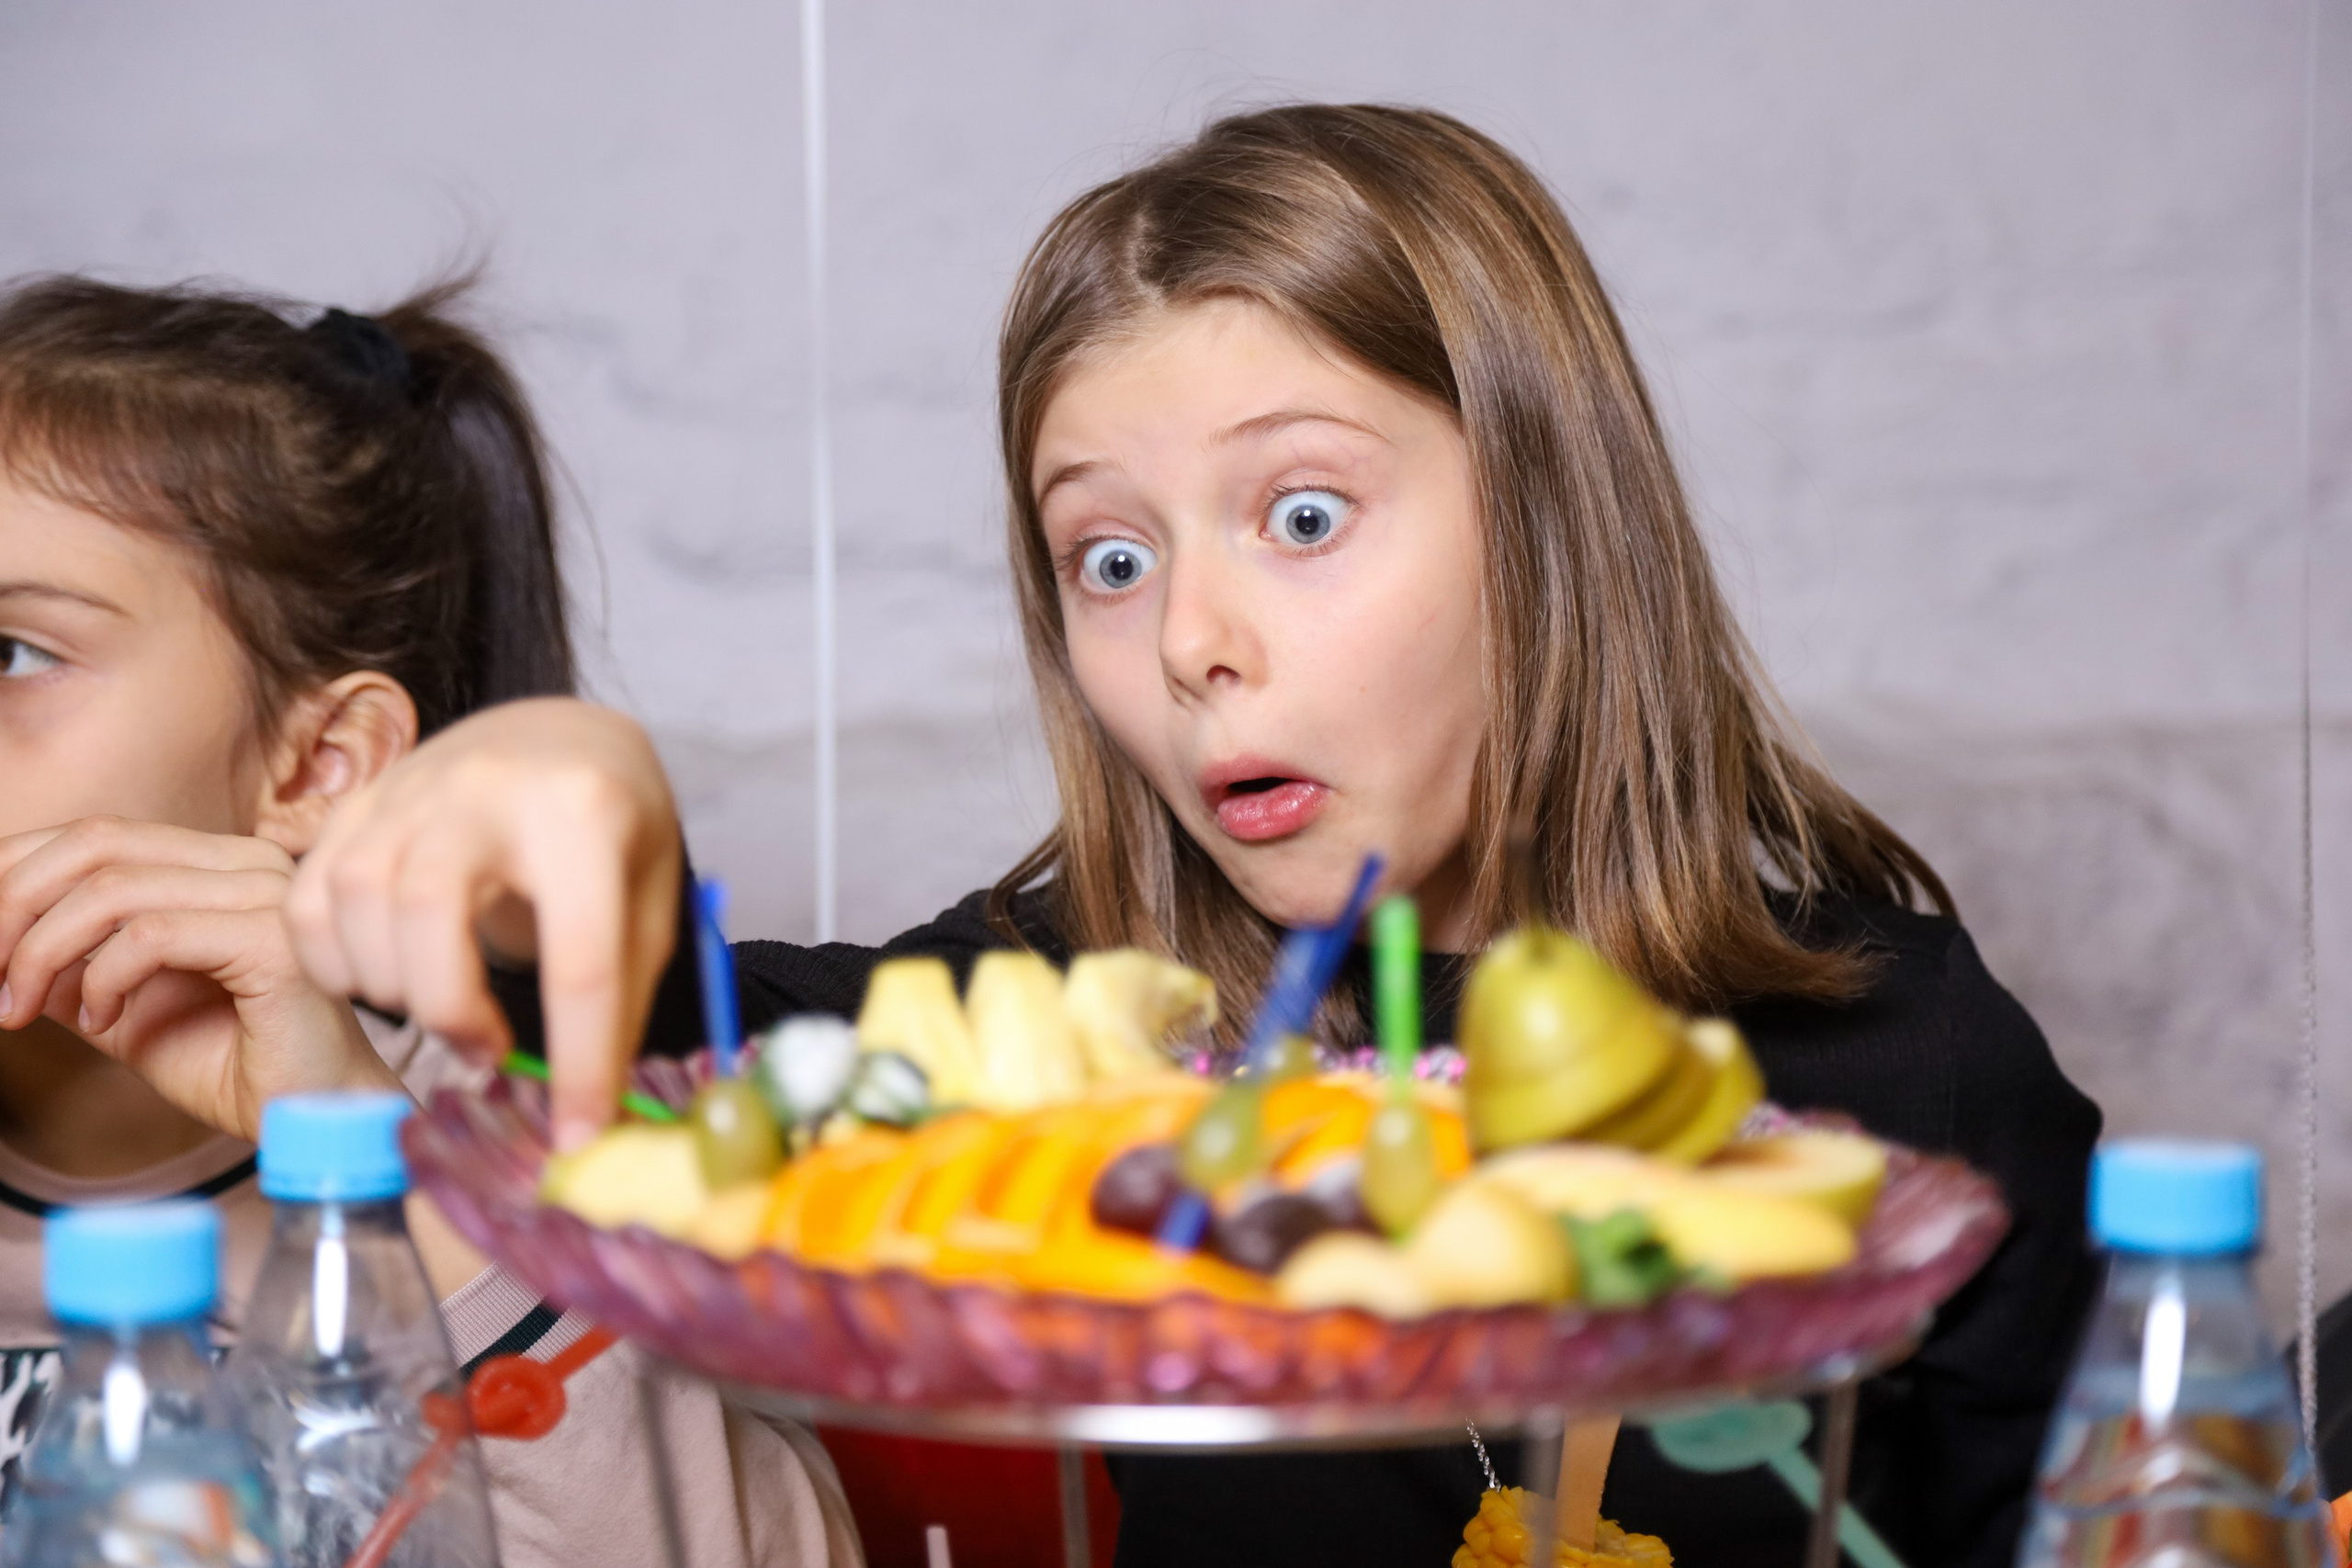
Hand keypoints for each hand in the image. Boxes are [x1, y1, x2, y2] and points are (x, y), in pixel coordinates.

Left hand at [0, 818, 399, 1144]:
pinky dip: (101, 980)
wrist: (310, 1116)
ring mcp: (269, 893)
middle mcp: (249, 861)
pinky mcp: (274, 940)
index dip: (15, 875)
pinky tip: (99, 1021)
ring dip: (43, 952)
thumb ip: (64, 964)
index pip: (95, 834)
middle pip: (96, 844)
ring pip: (114, 889)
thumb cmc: (228, 1060)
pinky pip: (152, 936)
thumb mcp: (117, 1002)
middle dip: (14, 906)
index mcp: (219, 861)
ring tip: (23, 1009)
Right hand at [284, 698, 683, 1148]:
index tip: (577, 1132)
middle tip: (485, 1049)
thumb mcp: (648, 905)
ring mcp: (410, 789)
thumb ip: (620, 1001)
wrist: (561, 741)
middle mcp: (487, 789)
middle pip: (428, 909)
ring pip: (356, 900)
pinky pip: (307, 898)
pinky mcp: (356, 806)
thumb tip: (588, 1115)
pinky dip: (331, 962)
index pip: (582, 958)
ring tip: (443, 1008)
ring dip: (390, 986)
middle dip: (450, 1008)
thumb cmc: (614, 831)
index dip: (581, 1062)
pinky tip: (383, 978)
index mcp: (585, 814)